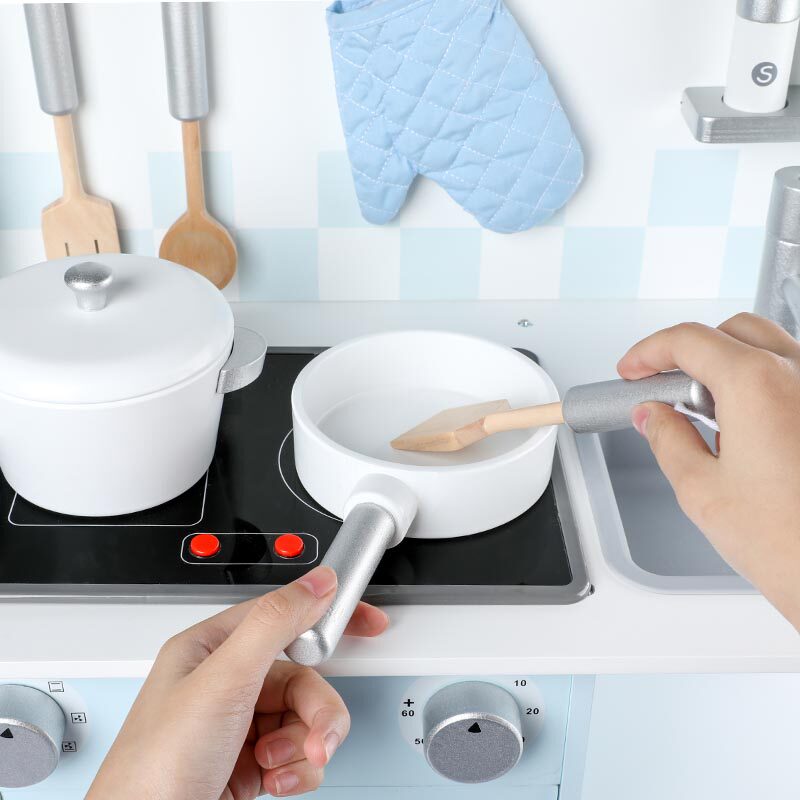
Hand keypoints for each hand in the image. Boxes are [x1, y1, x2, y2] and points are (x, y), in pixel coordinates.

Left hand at [86, 566, 387, 798]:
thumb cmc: (156, 766)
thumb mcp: (223, 681)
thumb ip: (274, 624)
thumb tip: (316, 582)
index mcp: (212, 649)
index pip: (283, 615)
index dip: (327, 616)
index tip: (368, 622)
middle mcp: (226, 684)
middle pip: (303, 676)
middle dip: (317, 709)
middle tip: (319, 734)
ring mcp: (239, 726)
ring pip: (305, 717)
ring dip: (304, 745)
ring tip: (279, 766)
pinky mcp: (250, 765)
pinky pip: (298, 753)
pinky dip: (297, 770)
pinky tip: (275, 782)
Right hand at [618, 313, 799, 629]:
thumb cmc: (793, 545)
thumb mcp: (701, 491)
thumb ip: (667, 439)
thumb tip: (652, 417)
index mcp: (757, 384)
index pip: (688, 340)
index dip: (647, 352)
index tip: (631, 369)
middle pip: (731, 332)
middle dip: (688, 352)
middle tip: (660, 387)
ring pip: (768, 349)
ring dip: (727, 366)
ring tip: (704, 414)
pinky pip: (794, 378)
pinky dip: (762, 386)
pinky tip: (746, 427)